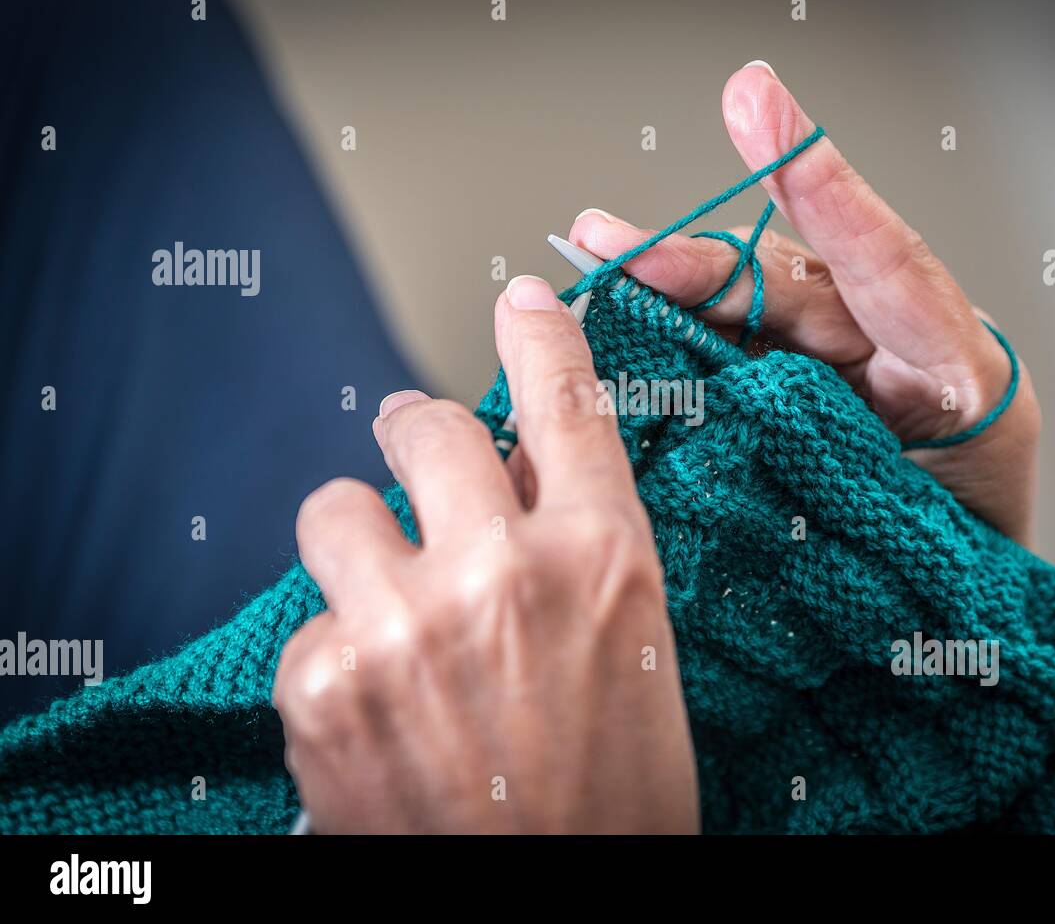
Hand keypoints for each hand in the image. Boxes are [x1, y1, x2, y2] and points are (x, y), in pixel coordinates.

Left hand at [273, 275, 699, 833]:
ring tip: (387, 602)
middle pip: (421, 426)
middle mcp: (501, 575)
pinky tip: (377, 709)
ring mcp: (401, 627)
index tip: (522, 300)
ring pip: (335, 508)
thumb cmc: (616, 799)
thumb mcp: (636, 651)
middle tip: (413, 457)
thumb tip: (508, 470)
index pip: (567, 401)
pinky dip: (338, 651)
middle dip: (414, 437)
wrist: (560, 909)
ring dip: (360, 541)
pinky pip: (310, 621)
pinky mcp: (323, 688)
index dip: (540, 335)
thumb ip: (577, 547)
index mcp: (604, 561)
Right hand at [570, 61, 1040, 544]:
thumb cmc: (958, 570)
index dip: (827, 194)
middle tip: (612, 244)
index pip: (893, 270)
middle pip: (794, 286)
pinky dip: (677, 328)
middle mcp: (901, 354)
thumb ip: (850, 482)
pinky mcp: (805, 393)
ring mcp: (849, 369)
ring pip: (753, 307)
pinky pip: (736, 350)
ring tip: (600, 253)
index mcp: (964, 379)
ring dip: (675, 280)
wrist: (962, 610)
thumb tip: (728, 442)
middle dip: (703, 261)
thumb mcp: (930, 535)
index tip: (764, 108)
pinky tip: (625, 303)